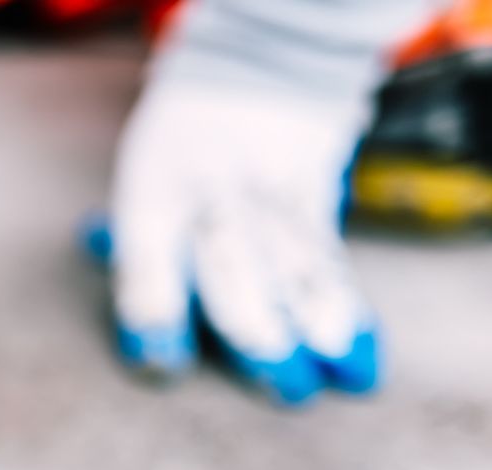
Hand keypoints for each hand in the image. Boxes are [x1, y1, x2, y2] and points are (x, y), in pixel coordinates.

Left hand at [102, 79, 379, 404]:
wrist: (259, 62)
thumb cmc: (183, 143)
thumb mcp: (143, 178)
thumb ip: (139, 250)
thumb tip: (131, 320)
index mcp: (153, 197)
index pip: (147, 263)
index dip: (154, 317)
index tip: (164, 367)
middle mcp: (211, 197)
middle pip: (233, 268)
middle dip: (258, 332)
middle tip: (280, 385)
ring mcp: (269, 194)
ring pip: (293, 266)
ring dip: (317, 324)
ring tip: (334, 372)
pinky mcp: (316, 197)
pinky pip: (330, 259)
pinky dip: (348, 311)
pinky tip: (361, 357)